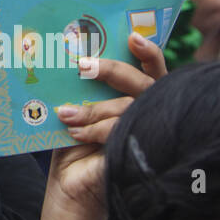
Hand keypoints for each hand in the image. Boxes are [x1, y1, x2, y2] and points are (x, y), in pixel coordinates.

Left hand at [41, 32, 166, 219]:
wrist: (73, 182)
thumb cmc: (77, 140)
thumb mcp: (80, 107)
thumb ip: (87, 87)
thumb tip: (72, 55)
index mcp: (137, 94)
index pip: (152, 67)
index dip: (148, 51)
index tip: (133, 37)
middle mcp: (150, 109)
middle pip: (143, 83)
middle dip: (113, 71)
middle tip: (83, 65)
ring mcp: (149, 130)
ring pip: (130, 107)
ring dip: (95, 109)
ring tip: (67, 114)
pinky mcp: (141, 152)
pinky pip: (123, 132)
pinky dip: (97, 129)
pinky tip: (75, 132)